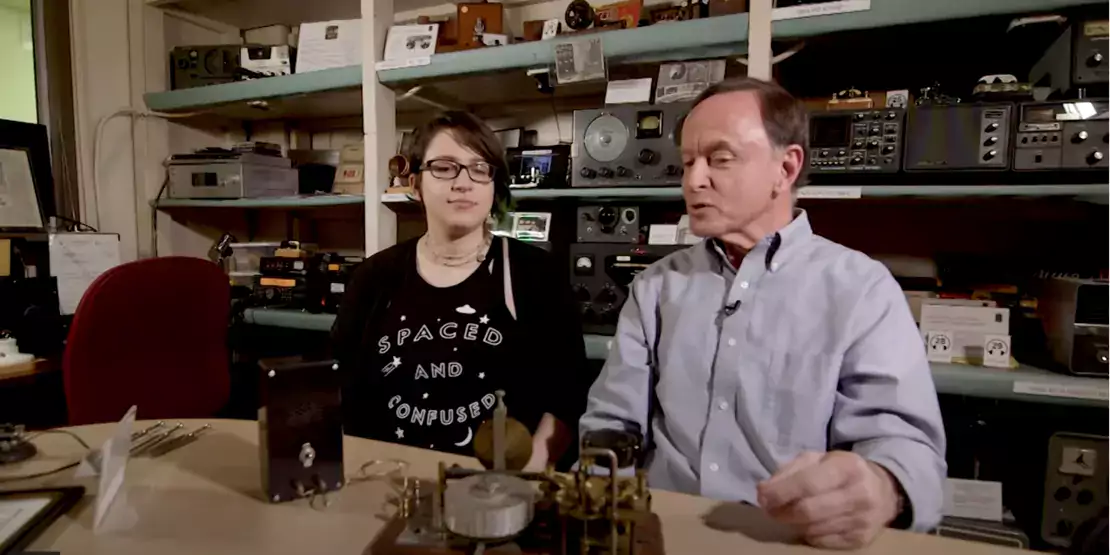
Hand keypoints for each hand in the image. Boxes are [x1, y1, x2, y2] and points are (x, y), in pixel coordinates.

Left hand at [757, 451, 900, 549]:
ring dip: (793, 524)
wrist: (883, 491)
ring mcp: (863, 519)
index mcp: (847, 467)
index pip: (808, 483)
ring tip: (788, 514)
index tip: (762, 496)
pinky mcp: (862, 540)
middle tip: (770, 510)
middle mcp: (859, 493)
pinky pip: (823, 542)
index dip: (781, 492)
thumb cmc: (841, 472)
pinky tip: (807, 524)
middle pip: (809, 511)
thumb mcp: (818, 459)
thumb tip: (764, 491)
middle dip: (782, 512)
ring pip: (814, 529)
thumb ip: (790, 471)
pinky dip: (809, 534)